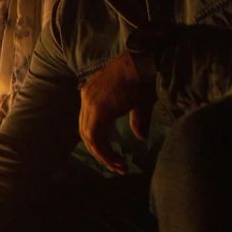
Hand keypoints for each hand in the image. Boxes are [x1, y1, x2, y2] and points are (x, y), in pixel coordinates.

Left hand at [79, 51, 151, 173]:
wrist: (146, 64)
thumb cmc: (146, 78)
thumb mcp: (139, 102)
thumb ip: (137, 120)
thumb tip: (140, 136)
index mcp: (93, 94)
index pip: (88, 122)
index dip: (99, 141)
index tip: (113, 156)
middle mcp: (87, 98)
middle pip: (85, 131)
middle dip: (100, 152)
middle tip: (116, 166)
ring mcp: (90, 103)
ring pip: (89, 136)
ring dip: (103, 155)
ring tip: (119, 167)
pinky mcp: (98, 109)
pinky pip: (95, 136)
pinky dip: (104, 151)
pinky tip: (116, 160)